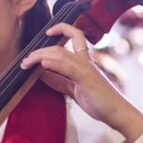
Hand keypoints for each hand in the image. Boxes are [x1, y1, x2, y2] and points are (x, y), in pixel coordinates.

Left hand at [20, 23, 142, 142]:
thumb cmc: (99, 101)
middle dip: (40, 51)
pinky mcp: (87, 80)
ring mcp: (87, 69)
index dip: (62, 29)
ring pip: (61, 55)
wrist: (117, 113)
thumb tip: (40, 74)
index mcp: (85, 62)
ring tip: (28, 62)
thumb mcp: (74, 89)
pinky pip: (68, 68)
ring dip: (41, 57)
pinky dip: (54, 64)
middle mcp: (86, 62)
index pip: (76, 36)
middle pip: (60, 47)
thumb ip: (59, 80)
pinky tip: (43, 64)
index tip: (48, 31)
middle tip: (25, 60)